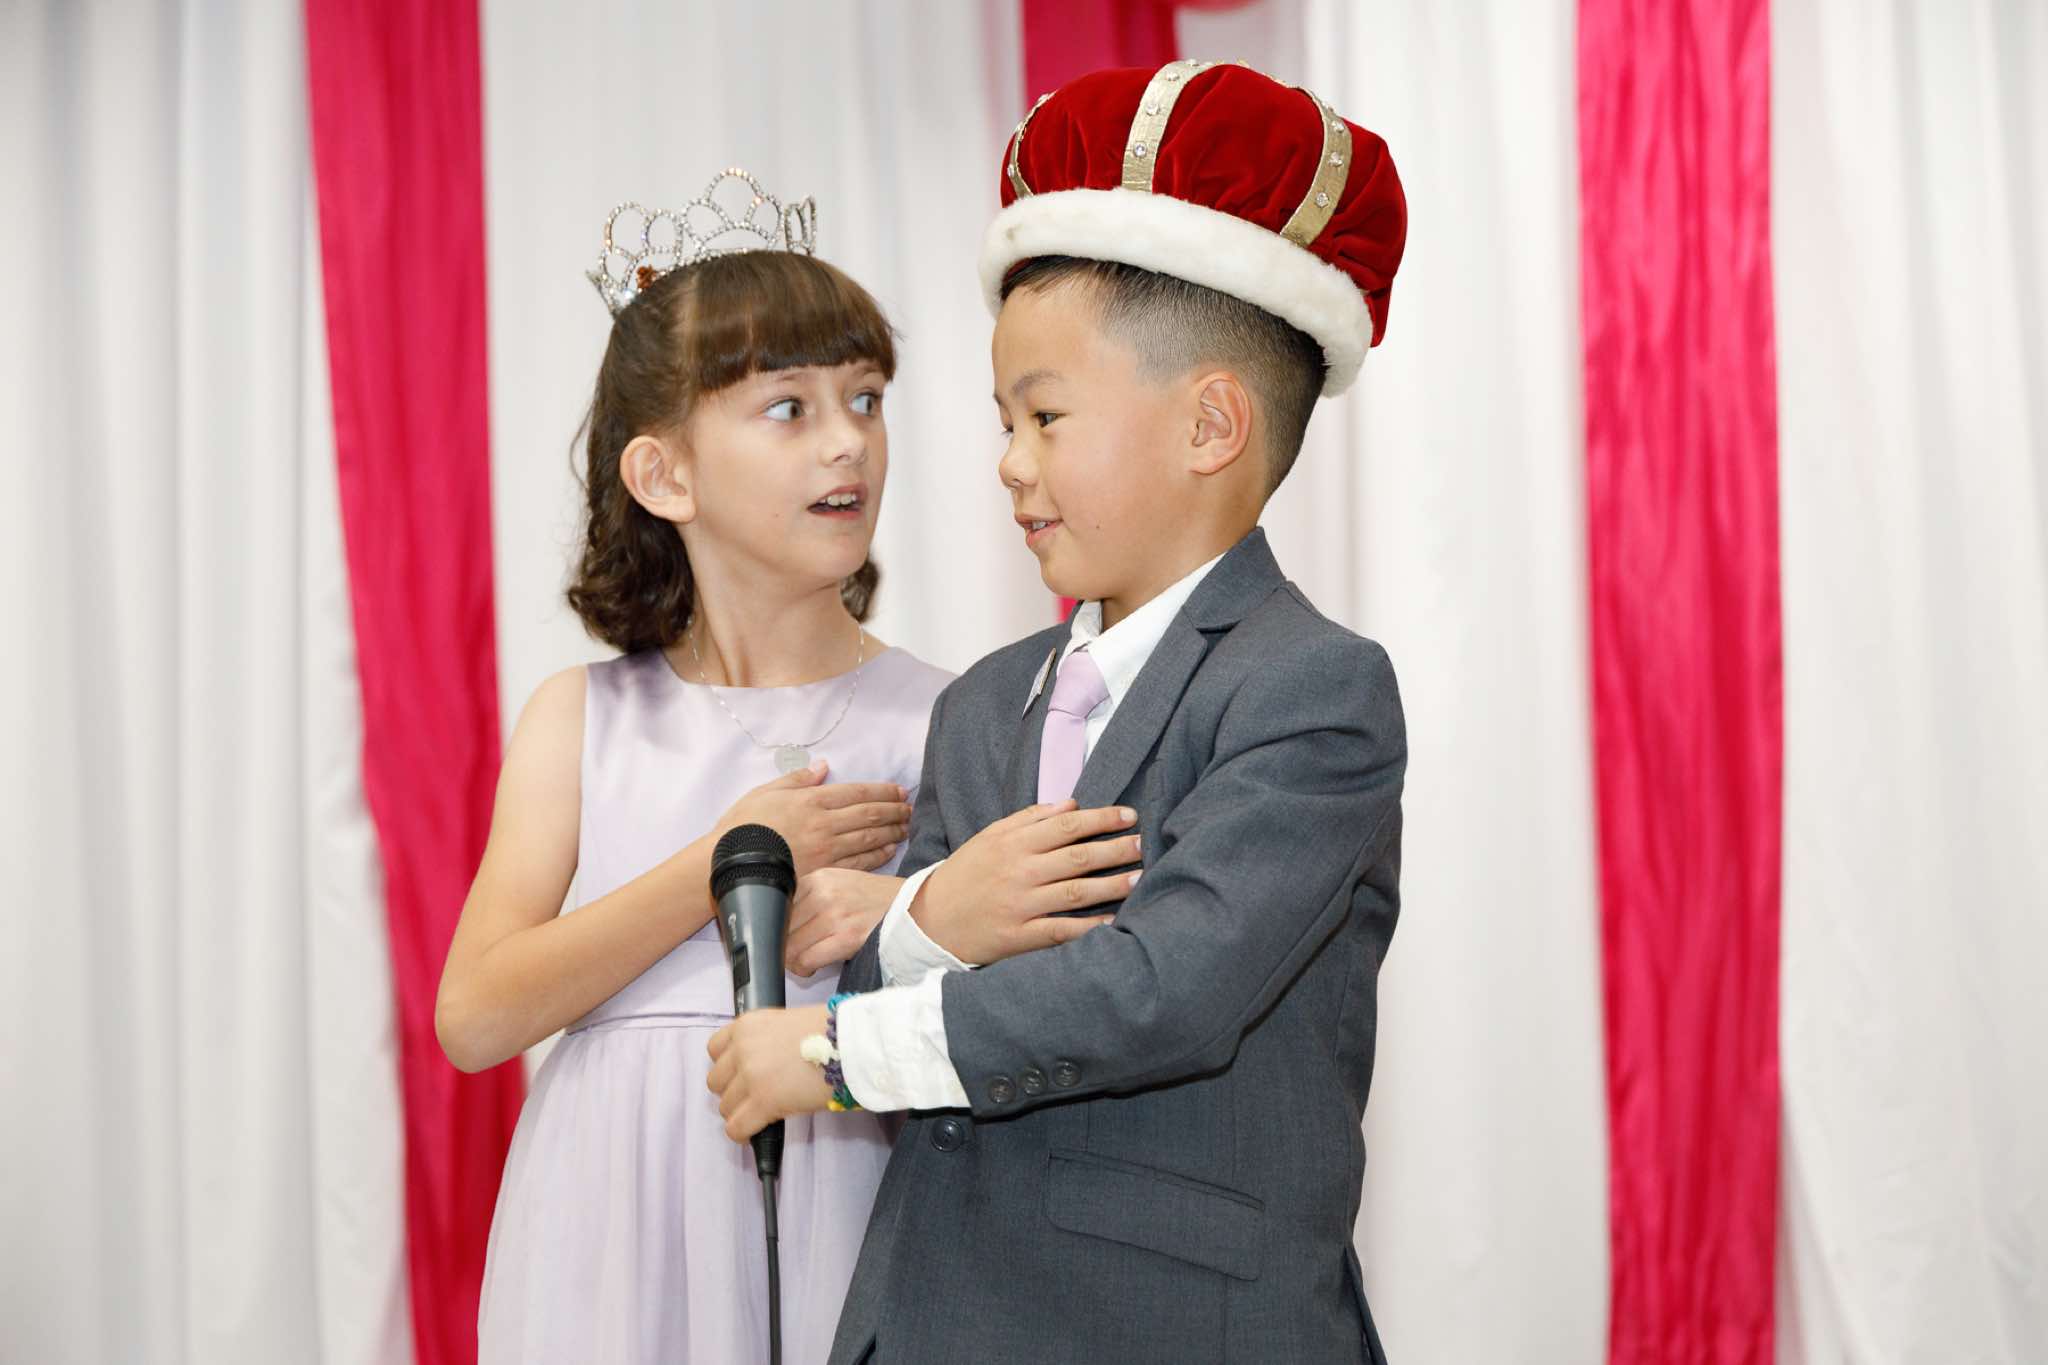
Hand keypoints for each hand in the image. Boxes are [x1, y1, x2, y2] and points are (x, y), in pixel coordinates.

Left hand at [706, 1004, 833, 1140]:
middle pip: (716, 1081)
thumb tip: (761, 1063)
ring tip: (761, 1113)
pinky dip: (743, 1133)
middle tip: (755, 1095)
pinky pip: (736, 1128)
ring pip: (725, 1107)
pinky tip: (754, 1132)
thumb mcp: (787, 1023)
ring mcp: (750, 1076)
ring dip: (741, 1112)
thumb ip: (765, 1041)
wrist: (852, 1043)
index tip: (741, 1074)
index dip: (729, 1066)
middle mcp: (742, 1049)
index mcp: (747, 1025)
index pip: (714, 1050)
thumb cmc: (831, 1031)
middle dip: (733, 1091)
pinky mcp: (763, 1102)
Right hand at [716, 761, 909, 878]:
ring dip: (891, 832)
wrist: (730, 863)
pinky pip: (858, 864)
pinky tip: (888, 851)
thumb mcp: (766, 791)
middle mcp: (824, 824)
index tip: (900, 791)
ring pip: (868, 838)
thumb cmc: (742, 826)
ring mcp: (826, 850)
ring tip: (905, 828)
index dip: (883, 791)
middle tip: (909, 809)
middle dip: (894, 811)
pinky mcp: (823, 873)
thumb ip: (797, 778)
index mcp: (812, 800)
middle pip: (870, 815)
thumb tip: (823, 766)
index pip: (858, 793)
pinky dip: (876, 856)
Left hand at [785, 869, 900, 976]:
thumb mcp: (841, 884)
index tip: (787, 936)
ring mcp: (834, 915)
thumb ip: (812, 897)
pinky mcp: (846, 937)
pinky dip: (805, 968)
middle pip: (781, 928)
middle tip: (799, 952)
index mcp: (818, 878)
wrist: (914, 906)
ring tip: (808, 960)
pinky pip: (807, 960)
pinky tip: (814, 967)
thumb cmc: (876, 901)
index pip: (778, 907)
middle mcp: (823, 893)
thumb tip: (781, 925)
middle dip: (786, 945)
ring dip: (795, 960)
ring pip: (790, 947)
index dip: (780, 927)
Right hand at [913, 800, 1141, 966]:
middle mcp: (1019, 873)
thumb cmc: (966, 873)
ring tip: (1138, 879)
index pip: (1067, 826)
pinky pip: (1061, 931)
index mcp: (1013, 844)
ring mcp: (1020, 906)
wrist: (930, 919)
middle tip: (1143, 845)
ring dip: (1111, 886)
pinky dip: (1088, 927)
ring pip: (1075, 893)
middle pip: (1078, 858)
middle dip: (1116, 850)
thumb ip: (1030, 818)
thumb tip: (1072, 804)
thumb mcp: (990, 836)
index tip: (1130, 816)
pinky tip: (1113, 921)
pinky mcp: (1019, 937)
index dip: (1102, 819)